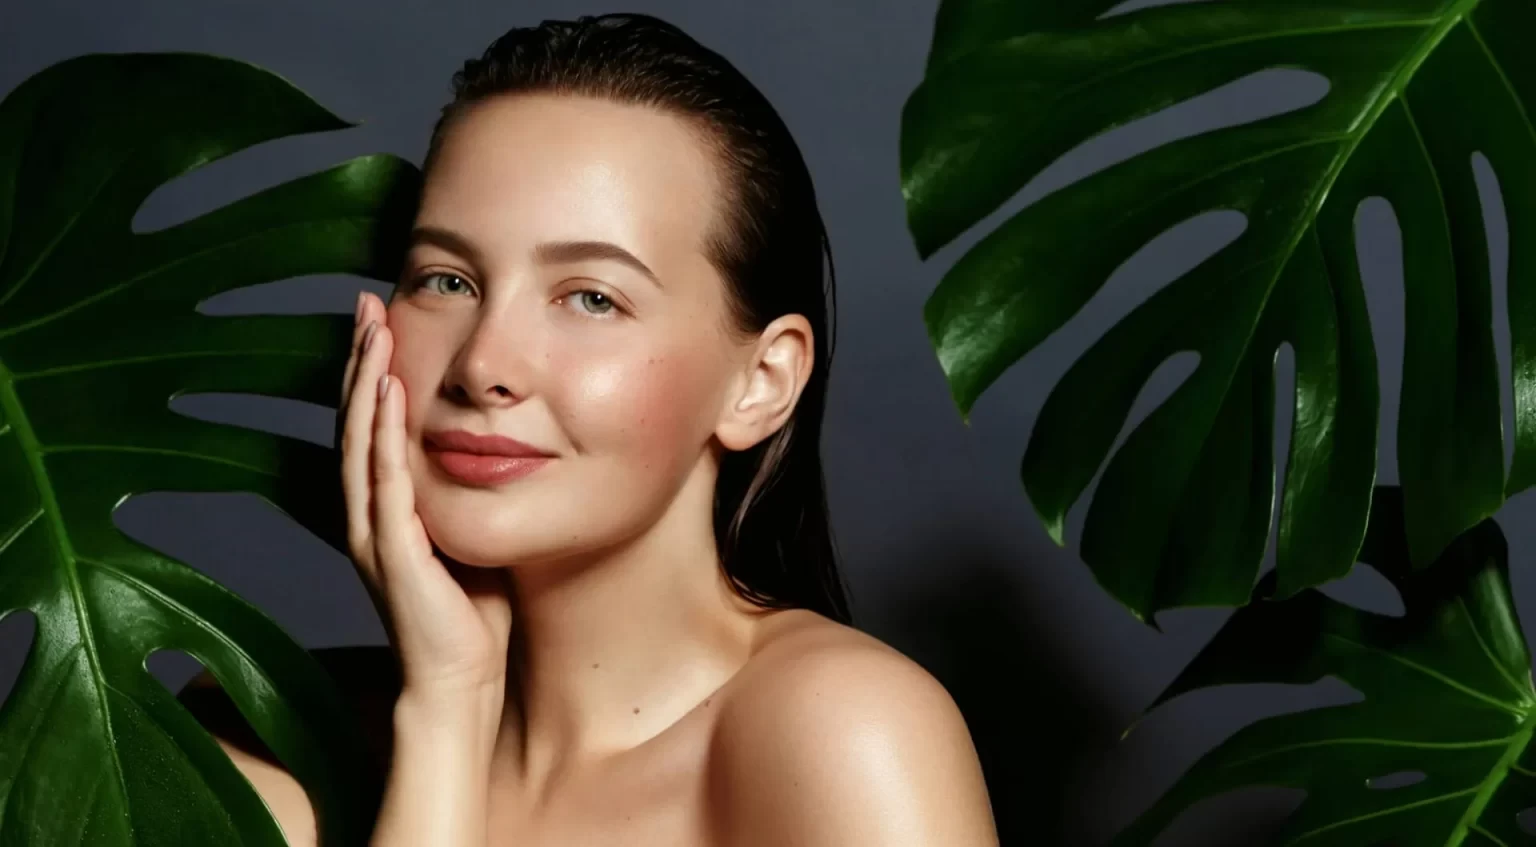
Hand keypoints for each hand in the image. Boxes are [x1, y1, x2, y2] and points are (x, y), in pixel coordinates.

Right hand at [338, 290, 513, 702]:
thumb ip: (462, 490)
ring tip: (374, 331)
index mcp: (381, 510)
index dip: (369, 373)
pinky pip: (386, 483)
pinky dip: (385, 437)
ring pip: (360, 443)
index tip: (379, 320)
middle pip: (352, 422)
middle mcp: (366, 516)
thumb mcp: (466, 531)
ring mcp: (374, 534)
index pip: (369, 428)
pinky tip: (391, 396)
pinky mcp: (396, 554)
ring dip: (366, 385)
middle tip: (364, 304)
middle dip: (358, 361)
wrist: (459, 682)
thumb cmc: (471, 614)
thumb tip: (494, 442)